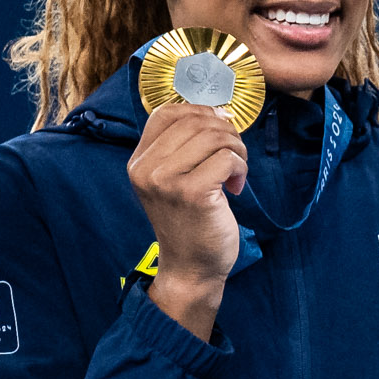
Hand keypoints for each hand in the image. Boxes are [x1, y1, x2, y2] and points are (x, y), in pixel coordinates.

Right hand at [127, 102, 249, 339]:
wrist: (191, 267)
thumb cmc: (189, 221)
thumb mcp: (173, 179)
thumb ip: (183, 146)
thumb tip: (218, 110)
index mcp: (139, 162)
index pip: (167, 112)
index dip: (200, 112)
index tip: (219, 130)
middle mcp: (146, 169)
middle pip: (195, 120)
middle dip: (225, 132)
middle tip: (234, 156)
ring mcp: (166, 181)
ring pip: (214, 136)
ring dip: (236, 150)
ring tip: (235, 171)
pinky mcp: (192, 193)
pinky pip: (226, 158)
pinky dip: (240, 168)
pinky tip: (235, 186)